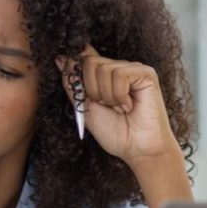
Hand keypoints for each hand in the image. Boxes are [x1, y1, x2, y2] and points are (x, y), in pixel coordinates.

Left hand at [58, 45, 178, 165]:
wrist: (137, 149)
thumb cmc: (115, 133)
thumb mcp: (84, 107)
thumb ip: (73, 84)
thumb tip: (60, 59)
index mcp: (104, 76)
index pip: (84, 57)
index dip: (78, 70)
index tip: (82, 91)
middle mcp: (119, 68)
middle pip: (89, 62)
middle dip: (92, 91)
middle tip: (107, 106)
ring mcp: (133, 69)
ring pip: (103, 68)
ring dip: (107, 96)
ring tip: (119, 108)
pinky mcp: (146, 74)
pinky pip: (120, 74)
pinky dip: (119, 95)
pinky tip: (129, 106)